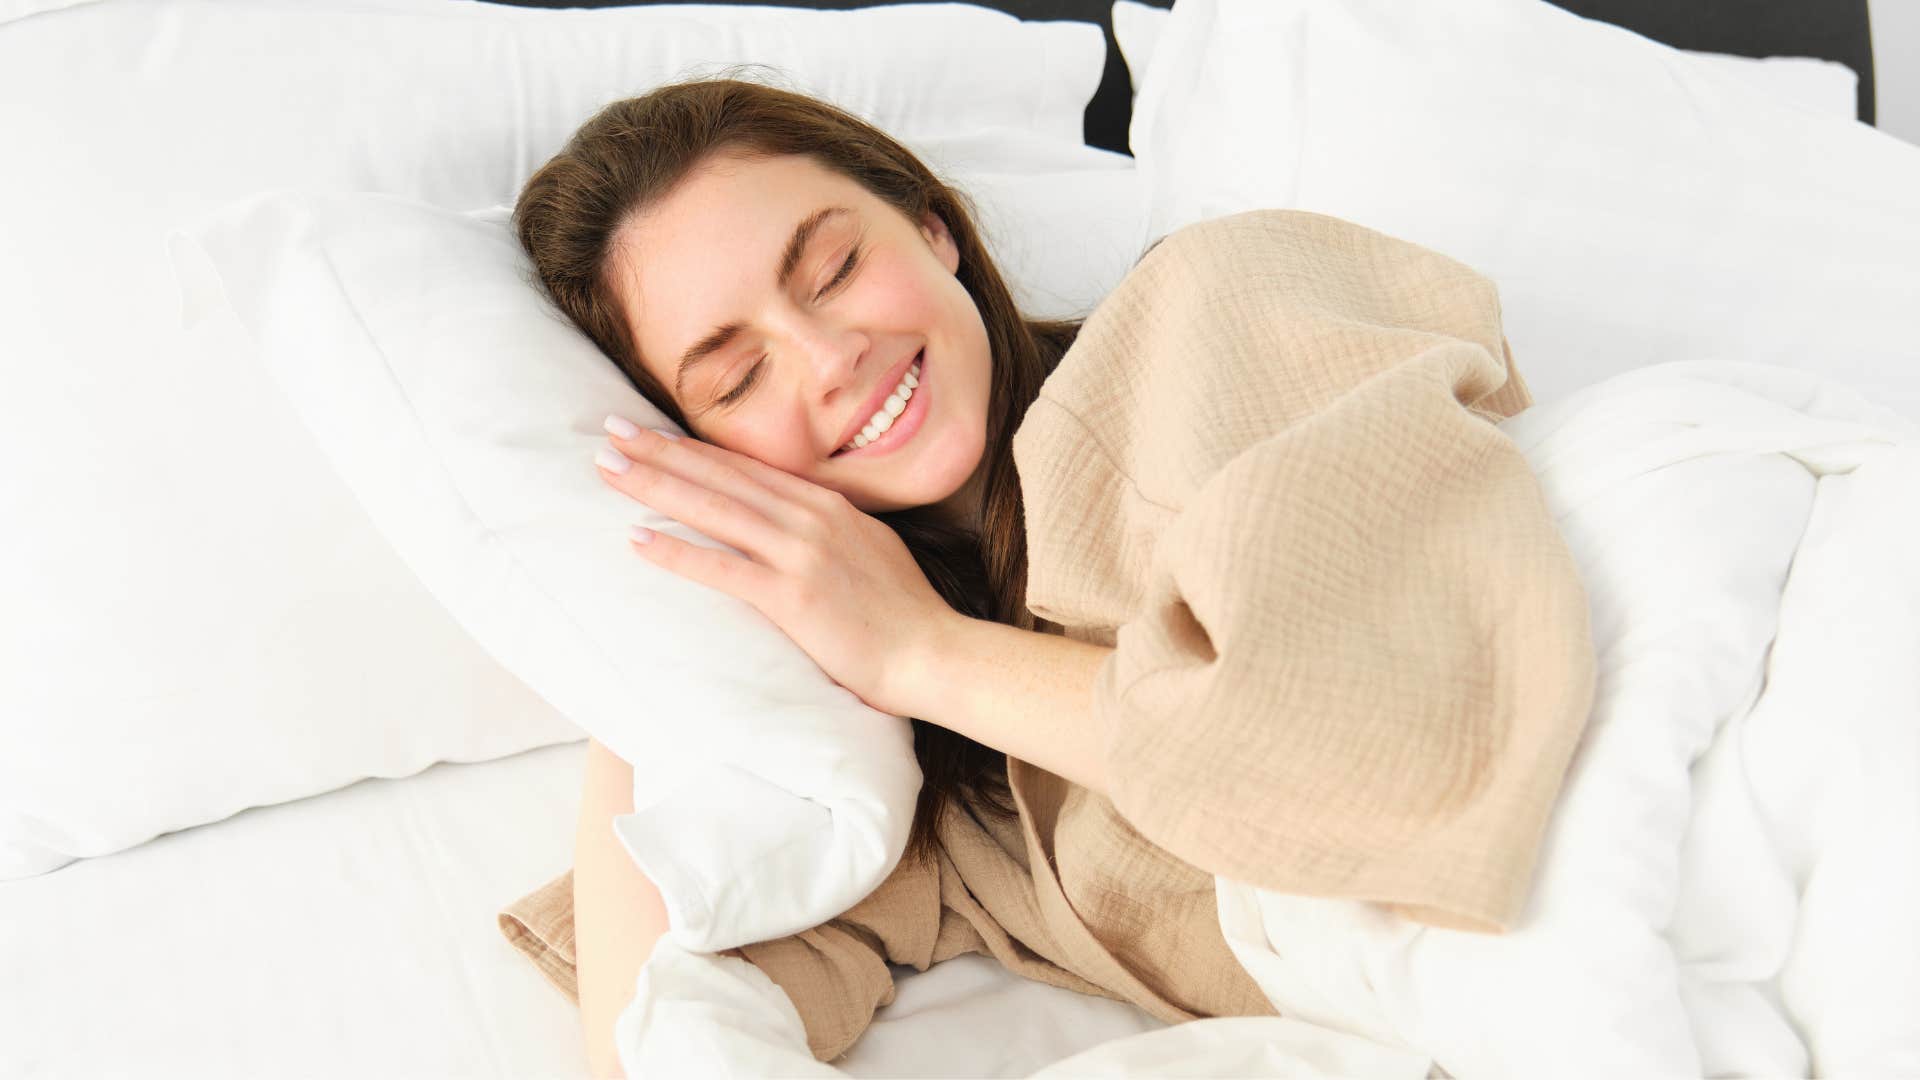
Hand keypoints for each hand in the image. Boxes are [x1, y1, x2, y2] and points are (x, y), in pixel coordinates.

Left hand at [594, 418, 954, 717]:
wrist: (933, 652)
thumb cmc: (903, 612)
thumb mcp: (870, 548)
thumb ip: (829, 529)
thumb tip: (797, 523)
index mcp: (827, 504)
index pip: (746, 467)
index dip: (694, 447)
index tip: (650, 431)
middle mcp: (810, 517)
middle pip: (721, 475)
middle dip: (660, 451)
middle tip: (609, 431)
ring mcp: (801, 552)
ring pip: (714, 508)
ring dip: (656, 485)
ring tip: (608, 470)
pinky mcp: (792, 594)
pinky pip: (722, 567)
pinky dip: (676, 550)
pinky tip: (636, 538)